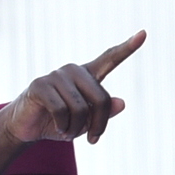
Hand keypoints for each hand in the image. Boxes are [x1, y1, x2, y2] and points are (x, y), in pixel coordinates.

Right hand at [4, 33, 144, 147]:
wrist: (29, 127)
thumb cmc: (62, 122)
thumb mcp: (87, 123)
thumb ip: (104, 113)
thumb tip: (122, 102)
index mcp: (88, 77)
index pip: (109, 59)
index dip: (127, 48)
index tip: (144, 34)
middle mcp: (74, 71)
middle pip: (102, 99)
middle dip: (100, 125)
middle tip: (93, 139)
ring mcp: (56, 76)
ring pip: (81, 109)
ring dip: (77, 129)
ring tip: (68, 131)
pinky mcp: (41, 84)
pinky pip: (61, 111)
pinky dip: (63, 126)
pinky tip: (58, 127)